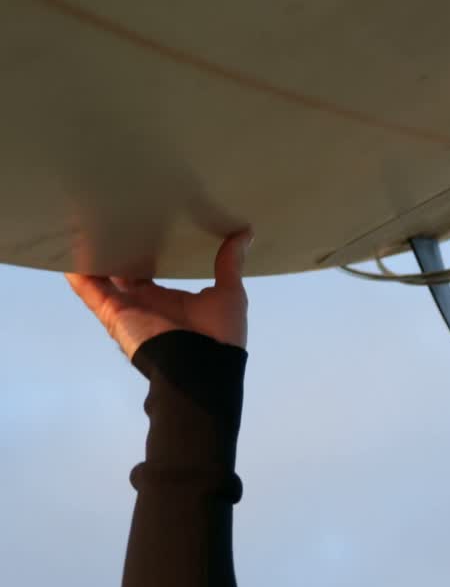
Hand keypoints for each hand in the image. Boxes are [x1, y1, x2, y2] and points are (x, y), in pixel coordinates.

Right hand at [67, 231, 252, 360]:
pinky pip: (91, 292)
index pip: (150, 272)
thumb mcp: (229, 293)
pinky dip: (79, 276)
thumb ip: (229, 264)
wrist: (201, 368)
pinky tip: (68, 254)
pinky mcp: (113, 314)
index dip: (142, 251)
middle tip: (108, 217)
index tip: (139, 224)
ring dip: (94, 257)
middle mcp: (145, 303)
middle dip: (116, 250)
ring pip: (103, 279)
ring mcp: (127, 308)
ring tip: (83, 227)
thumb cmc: (218, 334)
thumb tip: (244, 234)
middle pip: (123, 273)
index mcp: (170, 299)